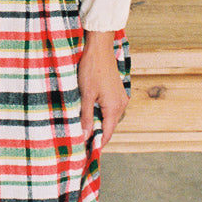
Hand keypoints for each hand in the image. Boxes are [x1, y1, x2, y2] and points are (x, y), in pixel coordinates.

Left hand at [77, 30, 128, 149]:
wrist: (99, 48)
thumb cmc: (91, 69)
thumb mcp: (86, 95)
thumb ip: (86, 117)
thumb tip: (85, 136)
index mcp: (114, 108)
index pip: (106, 134)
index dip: (96, 144)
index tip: (86, 153)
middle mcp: (121, 104)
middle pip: (108, 127)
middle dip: (96, 135)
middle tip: (81, 143)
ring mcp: (120, 97)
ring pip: (108, 118)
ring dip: (98, 124)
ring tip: (83, 130)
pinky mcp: (116, 91)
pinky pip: (109, 108)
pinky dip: (100, 114)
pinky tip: (89, 114)